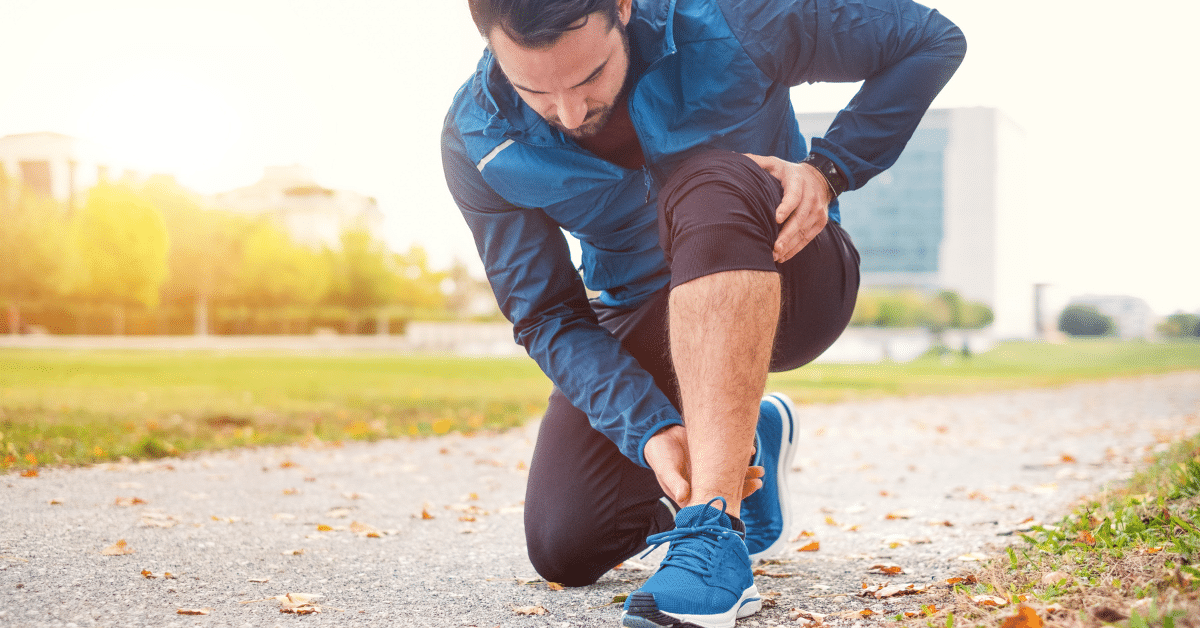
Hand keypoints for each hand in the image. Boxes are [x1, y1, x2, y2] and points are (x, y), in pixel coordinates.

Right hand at [644, 425, 765, 505]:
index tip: (743, 496)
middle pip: (727, 491)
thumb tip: (683, 496)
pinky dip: (740, 456)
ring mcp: (709, 474)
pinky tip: (750, 451)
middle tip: (759, 481)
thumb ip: (675, 482)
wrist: (661, 435)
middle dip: (744, 487)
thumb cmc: (660, 456)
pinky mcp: (713, 460)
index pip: (713, 505)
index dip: (729, 502)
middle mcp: (703, 487)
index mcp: (691, 496)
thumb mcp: (666, 470)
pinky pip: (729, 461)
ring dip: (746, 474)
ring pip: (731, 477)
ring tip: (760, 469)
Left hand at [743, 153, 830, 262]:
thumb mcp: (774, 163)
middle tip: (774, 247)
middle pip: (800, 218)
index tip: (776, 218)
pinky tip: (783, 256)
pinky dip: (796, 248)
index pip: (794, 195)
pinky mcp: (820, 222)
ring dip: (790, 245)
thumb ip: (757, 162)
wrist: (819, 177)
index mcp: (798, 181)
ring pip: (804, 231)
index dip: (786, 207)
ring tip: (775, 255)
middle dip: (787, 234)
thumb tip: (736, 158)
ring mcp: (818, 210)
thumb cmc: (788, 172)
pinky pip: (808, 238)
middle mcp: (811, 196)